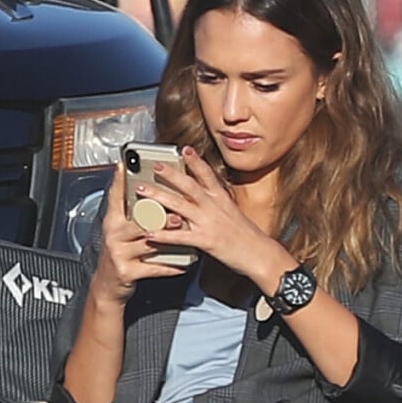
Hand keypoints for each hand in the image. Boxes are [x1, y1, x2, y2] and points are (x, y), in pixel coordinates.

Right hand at [90, 163, 185, 305]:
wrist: (107, 286)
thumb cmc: (120, 252)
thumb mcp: (120, 230)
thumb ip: (131, 212)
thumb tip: (148, 190)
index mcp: (112, 221)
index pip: (115, 197)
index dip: (119, 180)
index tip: (124, 164)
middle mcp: (113, 235)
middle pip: (137, 219)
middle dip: (156, 213)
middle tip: (173, 207)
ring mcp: (119, 254)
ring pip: (148, 242)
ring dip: (168, 236)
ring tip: (180, 227)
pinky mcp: (127, 271)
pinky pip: (153, 266)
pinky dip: (170, 265)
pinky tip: (183, 263)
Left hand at [134, 146, 291, 285]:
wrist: (259, 254)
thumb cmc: (246, 235)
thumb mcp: (232, 211)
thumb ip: (216, 202)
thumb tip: (204, 194)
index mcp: (221, 198)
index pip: (207, 174)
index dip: (195, 161)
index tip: (184, 149)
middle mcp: (213, 207)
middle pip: (189, 186)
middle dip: (170, 174)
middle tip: (155, 165)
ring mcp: (208, 223)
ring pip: (180, 206)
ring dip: (159, 197)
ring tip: (142, 190)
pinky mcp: (205, 241)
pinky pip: (180, 236)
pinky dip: (163, 234)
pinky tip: (150, 233)